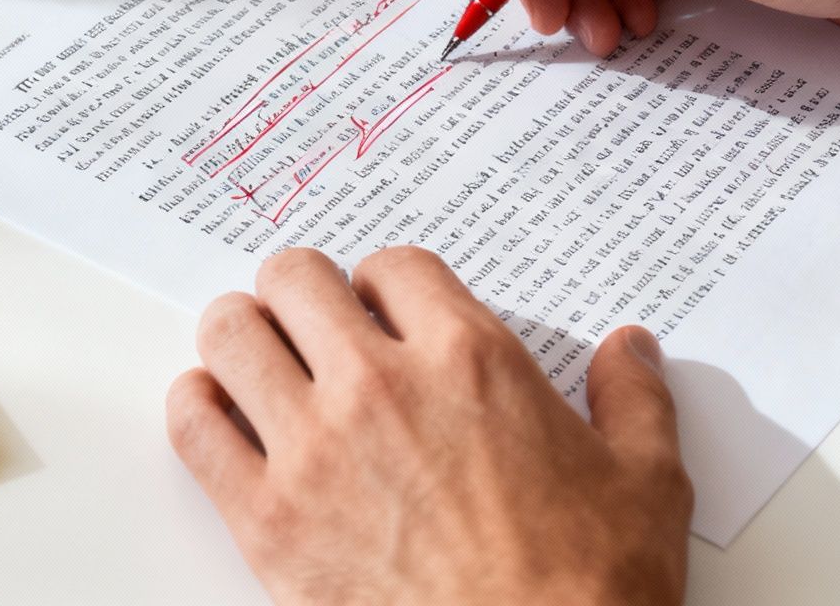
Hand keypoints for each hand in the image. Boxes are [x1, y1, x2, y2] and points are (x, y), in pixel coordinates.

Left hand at [166, 247, 691, 605]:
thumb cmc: (587, 588)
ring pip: (231, 332)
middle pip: (295, 278)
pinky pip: (193, 425)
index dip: (387, 285)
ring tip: (260, 361)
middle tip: (314, 325)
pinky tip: (221, 418)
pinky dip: (198, 409)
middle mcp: (381, 384)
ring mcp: (314, 447)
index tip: (387, 311)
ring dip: (243, 338)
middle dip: (303, 295)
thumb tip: (629, 349)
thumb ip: (634, 398)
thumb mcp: (646, 480)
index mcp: (470, 359)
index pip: (392, 265)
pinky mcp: (266, 517)